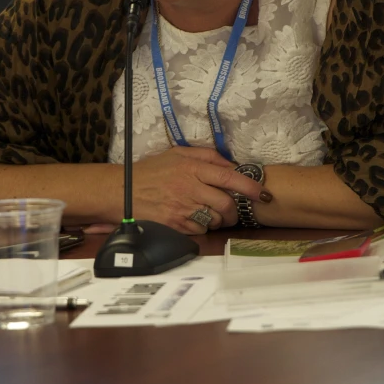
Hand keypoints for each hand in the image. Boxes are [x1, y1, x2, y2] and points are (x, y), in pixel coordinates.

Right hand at [129, 146, 270, 234]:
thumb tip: (231, 164)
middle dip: (235, 210)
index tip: (263, 194)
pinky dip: (202, 227)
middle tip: (233, 211)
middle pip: (226, 203)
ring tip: (208, 213)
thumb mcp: (177, 154)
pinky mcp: (175, 225)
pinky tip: (192, 219)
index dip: (249, 187)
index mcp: (192, 168)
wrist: (121, 191)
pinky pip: (200, 230)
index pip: (229, 177)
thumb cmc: (151, 171)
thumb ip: (206, 156)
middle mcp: (190, 187)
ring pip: (215, 219)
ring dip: (218, 219)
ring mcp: (183, 208)